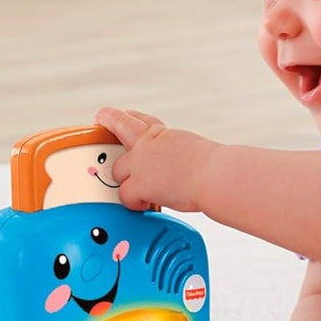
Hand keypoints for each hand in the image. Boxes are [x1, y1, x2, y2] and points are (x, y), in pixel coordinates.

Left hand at [94, 106, 218, 212]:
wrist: (215, 175)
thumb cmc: (214, 168)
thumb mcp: (193, 151)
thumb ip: (177, 155)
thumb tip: (180, 168)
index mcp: (165, 135)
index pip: (140, 120)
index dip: (126, 117)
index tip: (118, 114)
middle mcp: (149, 144)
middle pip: (120, 132)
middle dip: (113, 133)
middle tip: (105, 128)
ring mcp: (140, 163)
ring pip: (118, 170)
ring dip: (126, 182)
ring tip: (140, 192)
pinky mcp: (138, 184)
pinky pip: (124, 196)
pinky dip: (134, 203)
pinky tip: (145, 205)